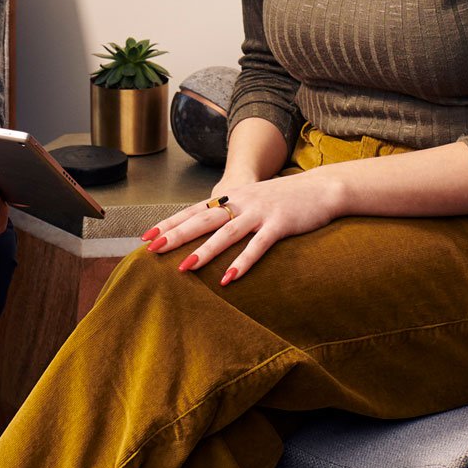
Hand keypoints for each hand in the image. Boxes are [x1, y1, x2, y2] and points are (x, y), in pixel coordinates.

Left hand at [141, 171, 342, 284]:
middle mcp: (241, 202)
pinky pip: (258, 245)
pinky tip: (229, 278)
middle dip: (176, 235)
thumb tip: (207, 230)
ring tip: (184, 268)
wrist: (321, 189)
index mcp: (232, 197)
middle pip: (202, 220)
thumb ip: (232, 212)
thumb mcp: (253, 201)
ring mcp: (260, 212)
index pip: (193, 211)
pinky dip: (242, 262)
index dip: (169, 223)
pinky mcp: (280, 224)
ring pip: (226, 233)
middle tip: (153, 250)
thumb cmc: (285, 199)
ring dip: (205, 251)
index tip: (146, 237)